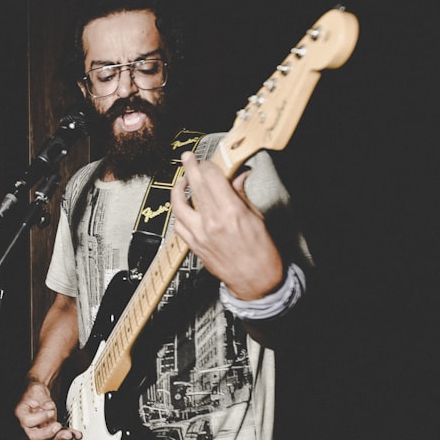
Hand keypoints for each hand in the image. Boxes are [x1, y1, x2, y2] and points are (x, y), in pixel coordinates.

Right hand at [14, 382, 78, 439]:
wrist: (37, 394)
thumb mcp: (37, 391)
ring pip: (47, 439)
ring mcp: (38, 429)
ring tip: (70, 434)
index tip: (50, 411)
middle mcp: (27, 425)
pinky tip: (75, 433)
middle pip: (35, 436)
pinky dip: (66, 433)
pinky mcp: (48, 430)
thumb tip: (49, 407)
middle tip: (58, 427)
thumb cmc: (33, 392)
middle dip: (48, 434)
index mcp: (21, 414)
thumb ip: (43, 400)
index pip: (28, 421)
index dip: (40, 418)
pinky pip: (56, 435)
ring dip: (60, 436)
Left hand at [170, 152, 283, 299]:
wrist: (256, 281)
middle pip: (195, 186)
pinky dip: (179, 213)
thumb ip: (241, 195)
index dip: (209, 165)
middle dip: (190, 167)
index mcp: (231, 212)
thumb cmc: (261, 253)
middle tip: (188, 158)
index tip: (208, 161)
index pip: (212, 178)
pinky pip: (179, 225)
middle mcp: (212, 222)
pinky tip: (184, 207)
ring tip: (182, 181)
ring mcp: (199, 234)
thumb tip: (238, 176)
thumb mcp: (256, 218)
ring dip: (178, 189)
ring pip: (179, 204)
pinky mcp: (193, 245)